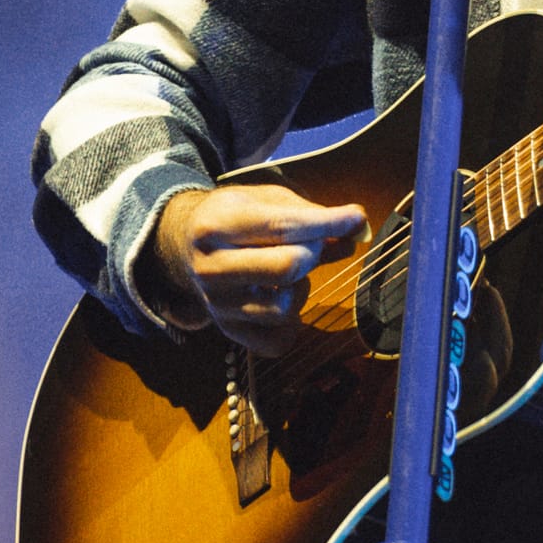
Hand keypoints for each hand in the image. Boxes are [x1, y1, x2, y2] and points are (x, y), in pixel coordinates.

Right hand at [151, 185, 368, 355]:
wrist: (184, 244)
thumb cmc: (235, 216)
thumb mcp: (266, 200)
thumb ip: (310, 213)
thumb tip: (358, 231)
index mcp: (218, 225)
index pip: (282, 227)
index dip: (327, 222)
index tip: (357, 218)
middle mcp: (212, 268)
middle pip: (286, 267)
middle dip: (312, 252)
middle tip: (309, 244)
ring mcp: (218, 305)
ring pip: (285, 307)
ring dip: (301, 287)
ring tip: (288, 272)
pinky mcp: (229, 332)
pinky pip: (278, 343)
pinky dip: (293, 324)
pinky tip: (284, 298)